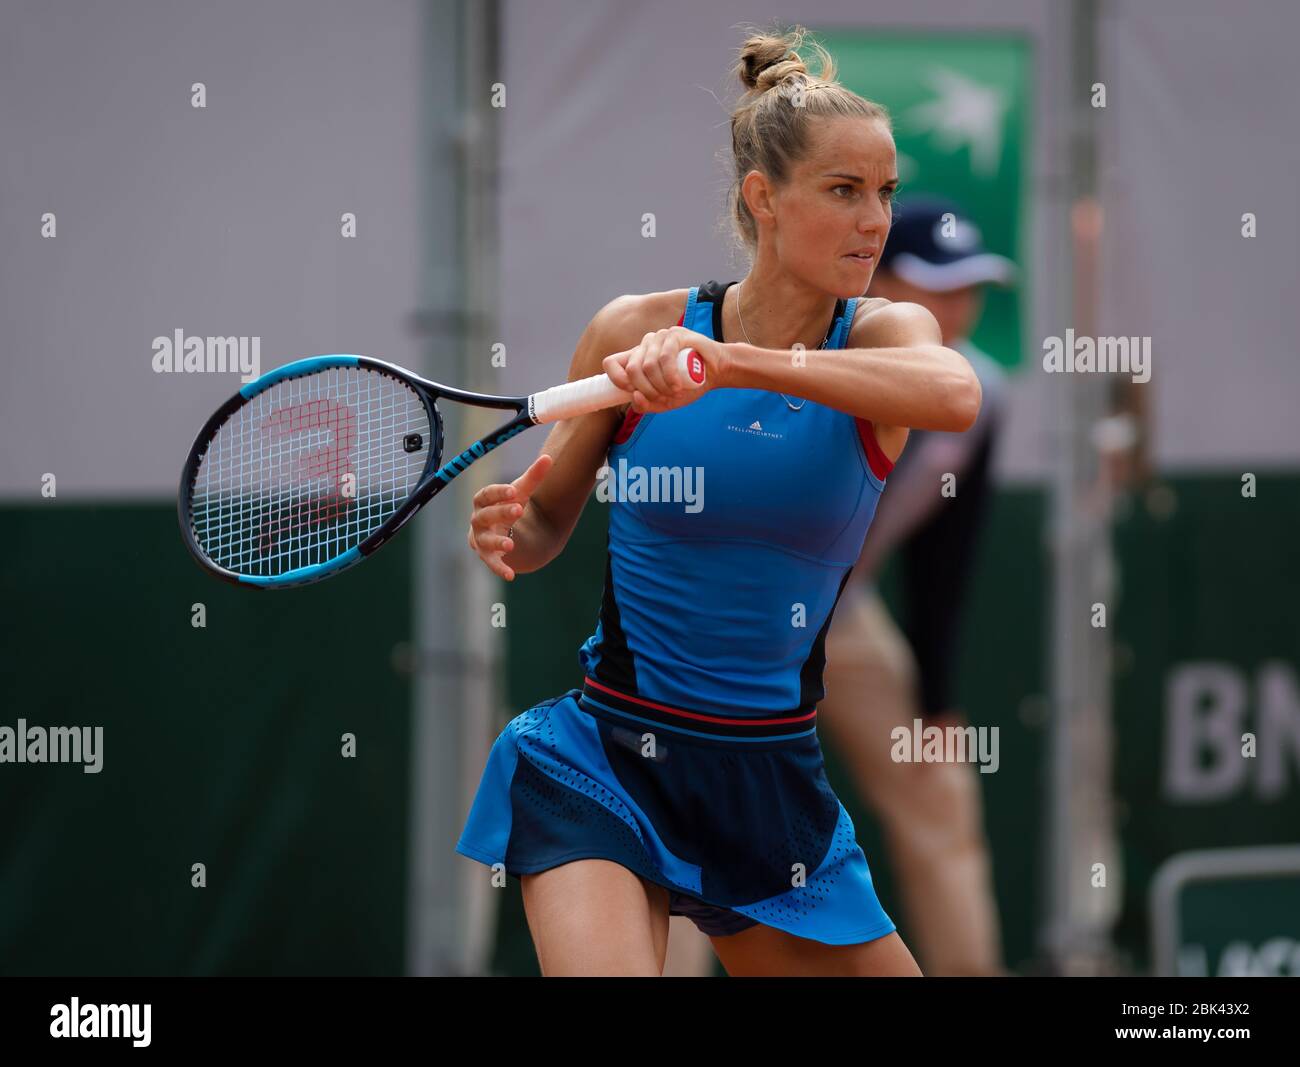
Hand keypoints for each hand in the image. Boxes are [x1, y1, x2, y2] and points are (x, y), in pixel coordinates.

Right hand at [467, 453, 552, 580]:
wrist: (506, 528)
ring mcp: (481, 538)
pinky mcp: (487, 555)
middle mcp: (479, 519)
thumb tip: (548, 458)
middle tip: (519, 510)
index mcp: (484, 501)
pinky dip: (499, 568)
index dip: (498, 492)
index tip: (513, 490)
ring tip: (511, 544)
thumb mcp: (522, 492)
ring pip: (484, 540)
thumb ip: (534, 476)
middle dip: (501, 513)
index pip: (486, 494)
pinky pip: (490, 562)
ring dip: (497, 542)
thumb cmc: (510, 505)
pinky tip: (510, 575)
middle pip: (485, 516)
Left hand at [602, 326, 725, 412]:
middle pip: (631, 369)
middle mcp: (645, 345)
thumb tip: (634, 397)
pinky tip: (678, 385)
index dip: (617, 380)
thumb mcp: (664, 402)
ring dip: (661, 386)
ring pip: (647, 366)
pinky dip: (670, 376)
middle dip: (647, 390)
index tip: (633, 393)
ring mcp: (659, 338)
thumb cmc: (689, 385)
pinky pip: (664, 357)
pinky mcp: (675, 334)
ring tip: (675, 391)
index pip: (610, 363)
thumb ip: (646, 405)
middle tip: (664, 397)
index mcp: (637, 358)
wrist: (716, 372)